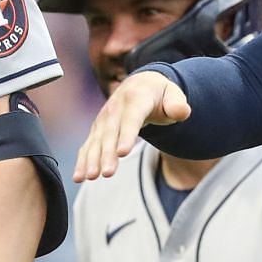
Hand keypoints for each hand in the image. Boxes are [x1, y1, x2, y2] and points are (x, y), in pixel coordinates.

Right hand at [73, 71, 190, 182]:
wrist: (140, 85)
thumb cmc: (160, 94)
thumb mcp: (173, 94)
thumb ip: (178, 104)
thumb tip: (182, 112)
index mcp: (136, 98)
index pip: (132, 119)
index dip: (127, 135)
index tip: (122, 153)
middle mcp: (116, 108)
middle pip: (111, 134)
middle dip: (107, 154)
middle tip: (106, 173)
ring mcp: (105, 119)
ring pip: (97, 141)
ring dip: (92, 159)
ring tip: (90, 177)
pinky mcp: (98, 129)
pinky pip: (89, 145)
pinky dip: (83, 160)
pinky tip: (79, 176)